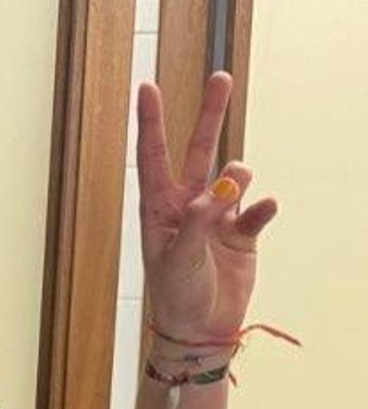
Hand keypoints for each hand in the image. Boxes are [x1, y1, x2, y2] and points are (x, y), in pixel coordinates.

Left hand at [136, 72, 278, 341]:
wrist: (200, 330)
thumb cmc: (175, 295)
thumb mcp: (178, 259)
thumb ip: (198, 221)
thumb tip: (220, 187)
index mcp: (159, 207)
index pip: (154, 155)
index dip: (151, 121)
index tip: (147, 86)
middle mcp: (187, 205)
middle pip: (198, 150)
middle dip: (209, 114)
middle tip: (220, 78)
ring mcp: (217, 217)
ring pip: (232, 176)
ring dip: (236, 177)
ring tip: (233, 192)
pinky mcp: (243, 233)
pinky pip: (256, 209)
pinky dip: (261, 207)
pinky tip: (262, 208)